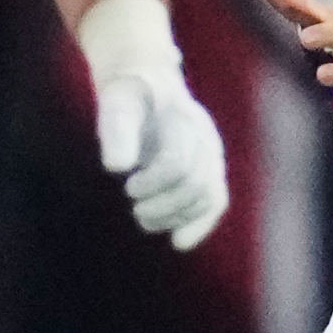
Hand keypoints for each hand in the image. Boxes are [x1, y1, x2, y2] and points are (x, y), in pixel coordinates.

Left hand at [96, 59, 229, 251]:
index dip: (152, 184)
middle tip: (135, 208)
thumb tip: (116, 167)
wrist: (151, 90)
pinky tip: (179, 242)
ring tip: (144, 218)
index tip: (128, 186)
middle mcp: (205, 138)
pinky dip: (200, 225)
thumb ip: (117, 131)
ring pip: (207, 198)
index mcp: (182, 120)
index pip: (176, 164)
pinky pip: (216, 201)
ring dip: (175, 217)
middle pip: (194, 185)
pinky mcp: (211, 171)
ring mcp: (212, 156)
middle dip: (162, 205)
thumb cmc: (129, 99)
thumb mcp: (116, 105)